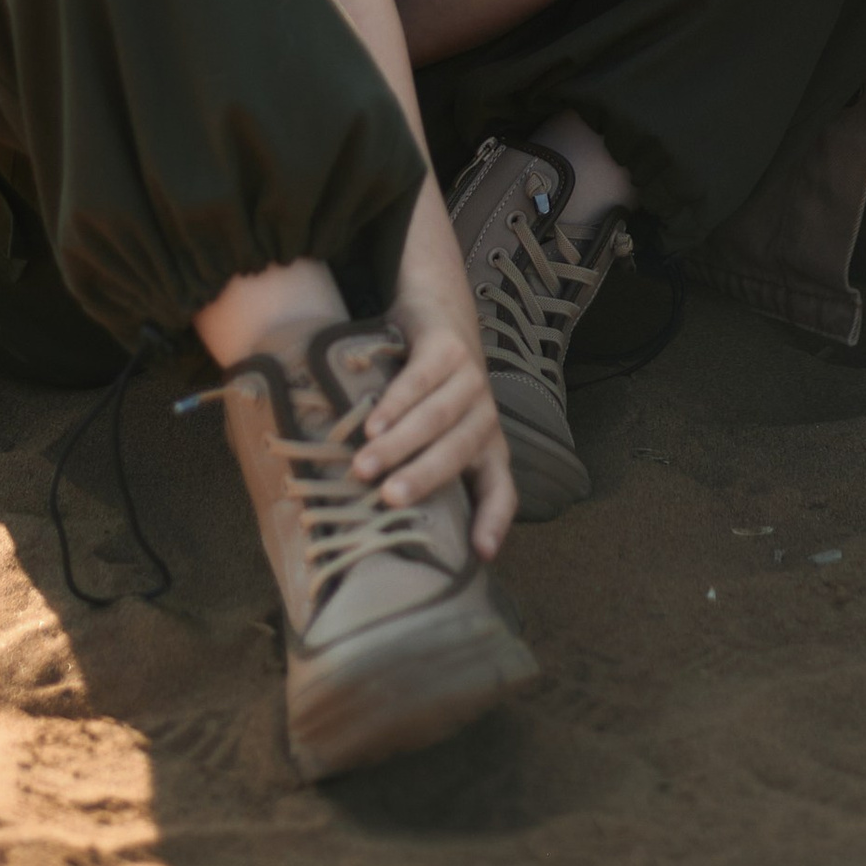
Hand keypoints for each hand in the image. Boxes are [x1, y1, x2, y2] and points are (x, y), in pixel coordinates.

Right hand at [356, 284, 517, 559]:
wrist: (442, 311)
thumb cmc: (436, 391)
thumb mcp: (443, 433)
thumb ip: (431, 471)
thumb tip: (399, 533)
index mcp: (489, 448)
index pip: (502, 491)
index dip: (493, 522)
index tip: (478, 553)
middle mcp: (485, 417)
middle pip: (457, 452)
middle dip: (422, 477)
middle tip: (389, 498)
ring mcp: (471, 380)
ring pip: (435, 417)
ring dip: (398, 443)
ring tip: (364, 465)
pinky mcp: (449, 349)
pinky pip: (420, 380)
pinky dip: (395, 403)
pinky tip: (373, 423)